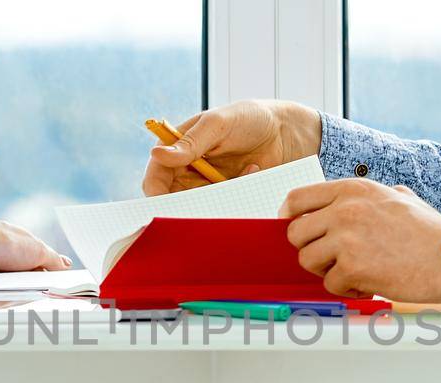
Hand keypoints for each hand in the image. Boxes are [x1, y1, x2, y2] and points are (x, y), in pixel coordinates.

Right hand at [142, 99, 321, 195]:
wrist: (284, 131)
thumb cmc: (249, 118)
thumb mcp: (218, 124)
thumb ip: (190, 142)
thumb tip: (158, 154)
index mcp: (178, 147)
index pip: (156, 175)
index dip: (156, 192)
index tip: (166, 206)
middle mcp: (188, 168)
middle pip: (172, 198)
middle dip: (187, 202)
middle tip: (211, 194)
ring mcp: (207, 184)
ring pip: (198, 206)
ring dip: (216, 196)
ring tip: (242, 171)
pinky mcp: (226, 194)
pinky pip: (222, 206)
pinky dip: (235, 193)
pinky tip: (252, 170)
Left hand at [280, 179, 440, 302]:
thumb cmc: (430, 232)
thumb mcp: (400, 196)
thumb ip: (371, 196)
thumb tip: (351, 202)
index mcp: (353, 189)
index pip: (297, 198)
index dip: (289, 217)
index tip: (298, 231)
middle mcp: (344, 209)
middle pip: (295, 233)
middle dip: (310, 249)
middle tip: (332, 259)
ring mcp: (346, 238)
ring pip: (307, 260)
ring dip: (327, 272)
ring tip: (354, 272)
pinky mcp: (352, 267)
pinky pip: (330, 284)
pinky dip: (346, 290)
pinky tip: (369, 285)